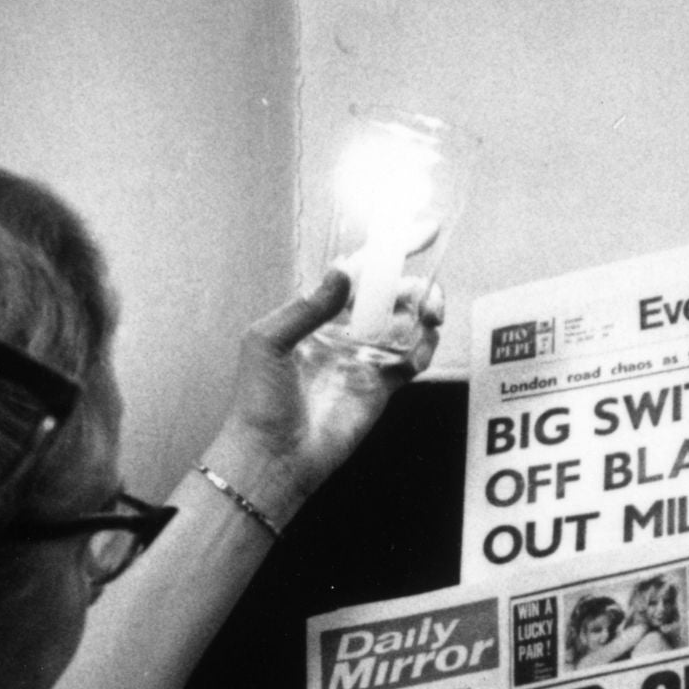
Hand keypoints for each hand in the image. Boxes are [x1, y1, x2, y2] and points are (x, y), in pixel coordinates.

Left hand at [207, 271, 436, 525]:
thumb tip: (344, 271)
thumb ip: (308, 306)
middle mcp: (344, 330)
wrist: (272, 456)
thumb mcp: (269, 341)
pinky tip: (417, 353)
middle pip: (390, 294)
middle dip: (414, 286)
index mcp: (315, 312)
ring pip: (407, 322)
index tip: (420, 232)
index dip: (387, 251)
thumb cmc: (258, 400)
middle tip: (427, 296)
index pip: (356, 271)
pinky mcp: (380, 387)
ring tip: (430, 317)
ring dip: (425, 312)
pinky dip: (423, 350)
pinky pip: (411, 360)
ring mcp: (364, 357)